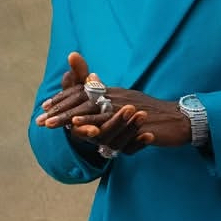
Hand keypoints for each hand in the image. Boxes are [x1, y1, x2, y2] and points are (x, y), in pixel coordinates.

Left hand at [35, 51, 190, 152]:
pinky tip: (79, 128)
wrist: (180, 120)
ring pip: (91, 110)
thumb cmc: (153, 115)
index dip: (63, 99)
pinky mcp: (133, 120)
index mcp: (113, 91)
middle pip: (82, 99)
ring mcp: (124, 107)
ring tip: (51, 124)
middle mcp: (116, 95)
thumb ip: (110, 105)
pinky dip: (93, 123)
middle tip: (40, 118)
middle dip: (60, 109)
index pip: (83, 92)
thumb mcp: (128, 106)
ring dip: (70, 117)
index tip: (45, 106)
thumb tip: (94, 103)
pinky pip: (110, 122)